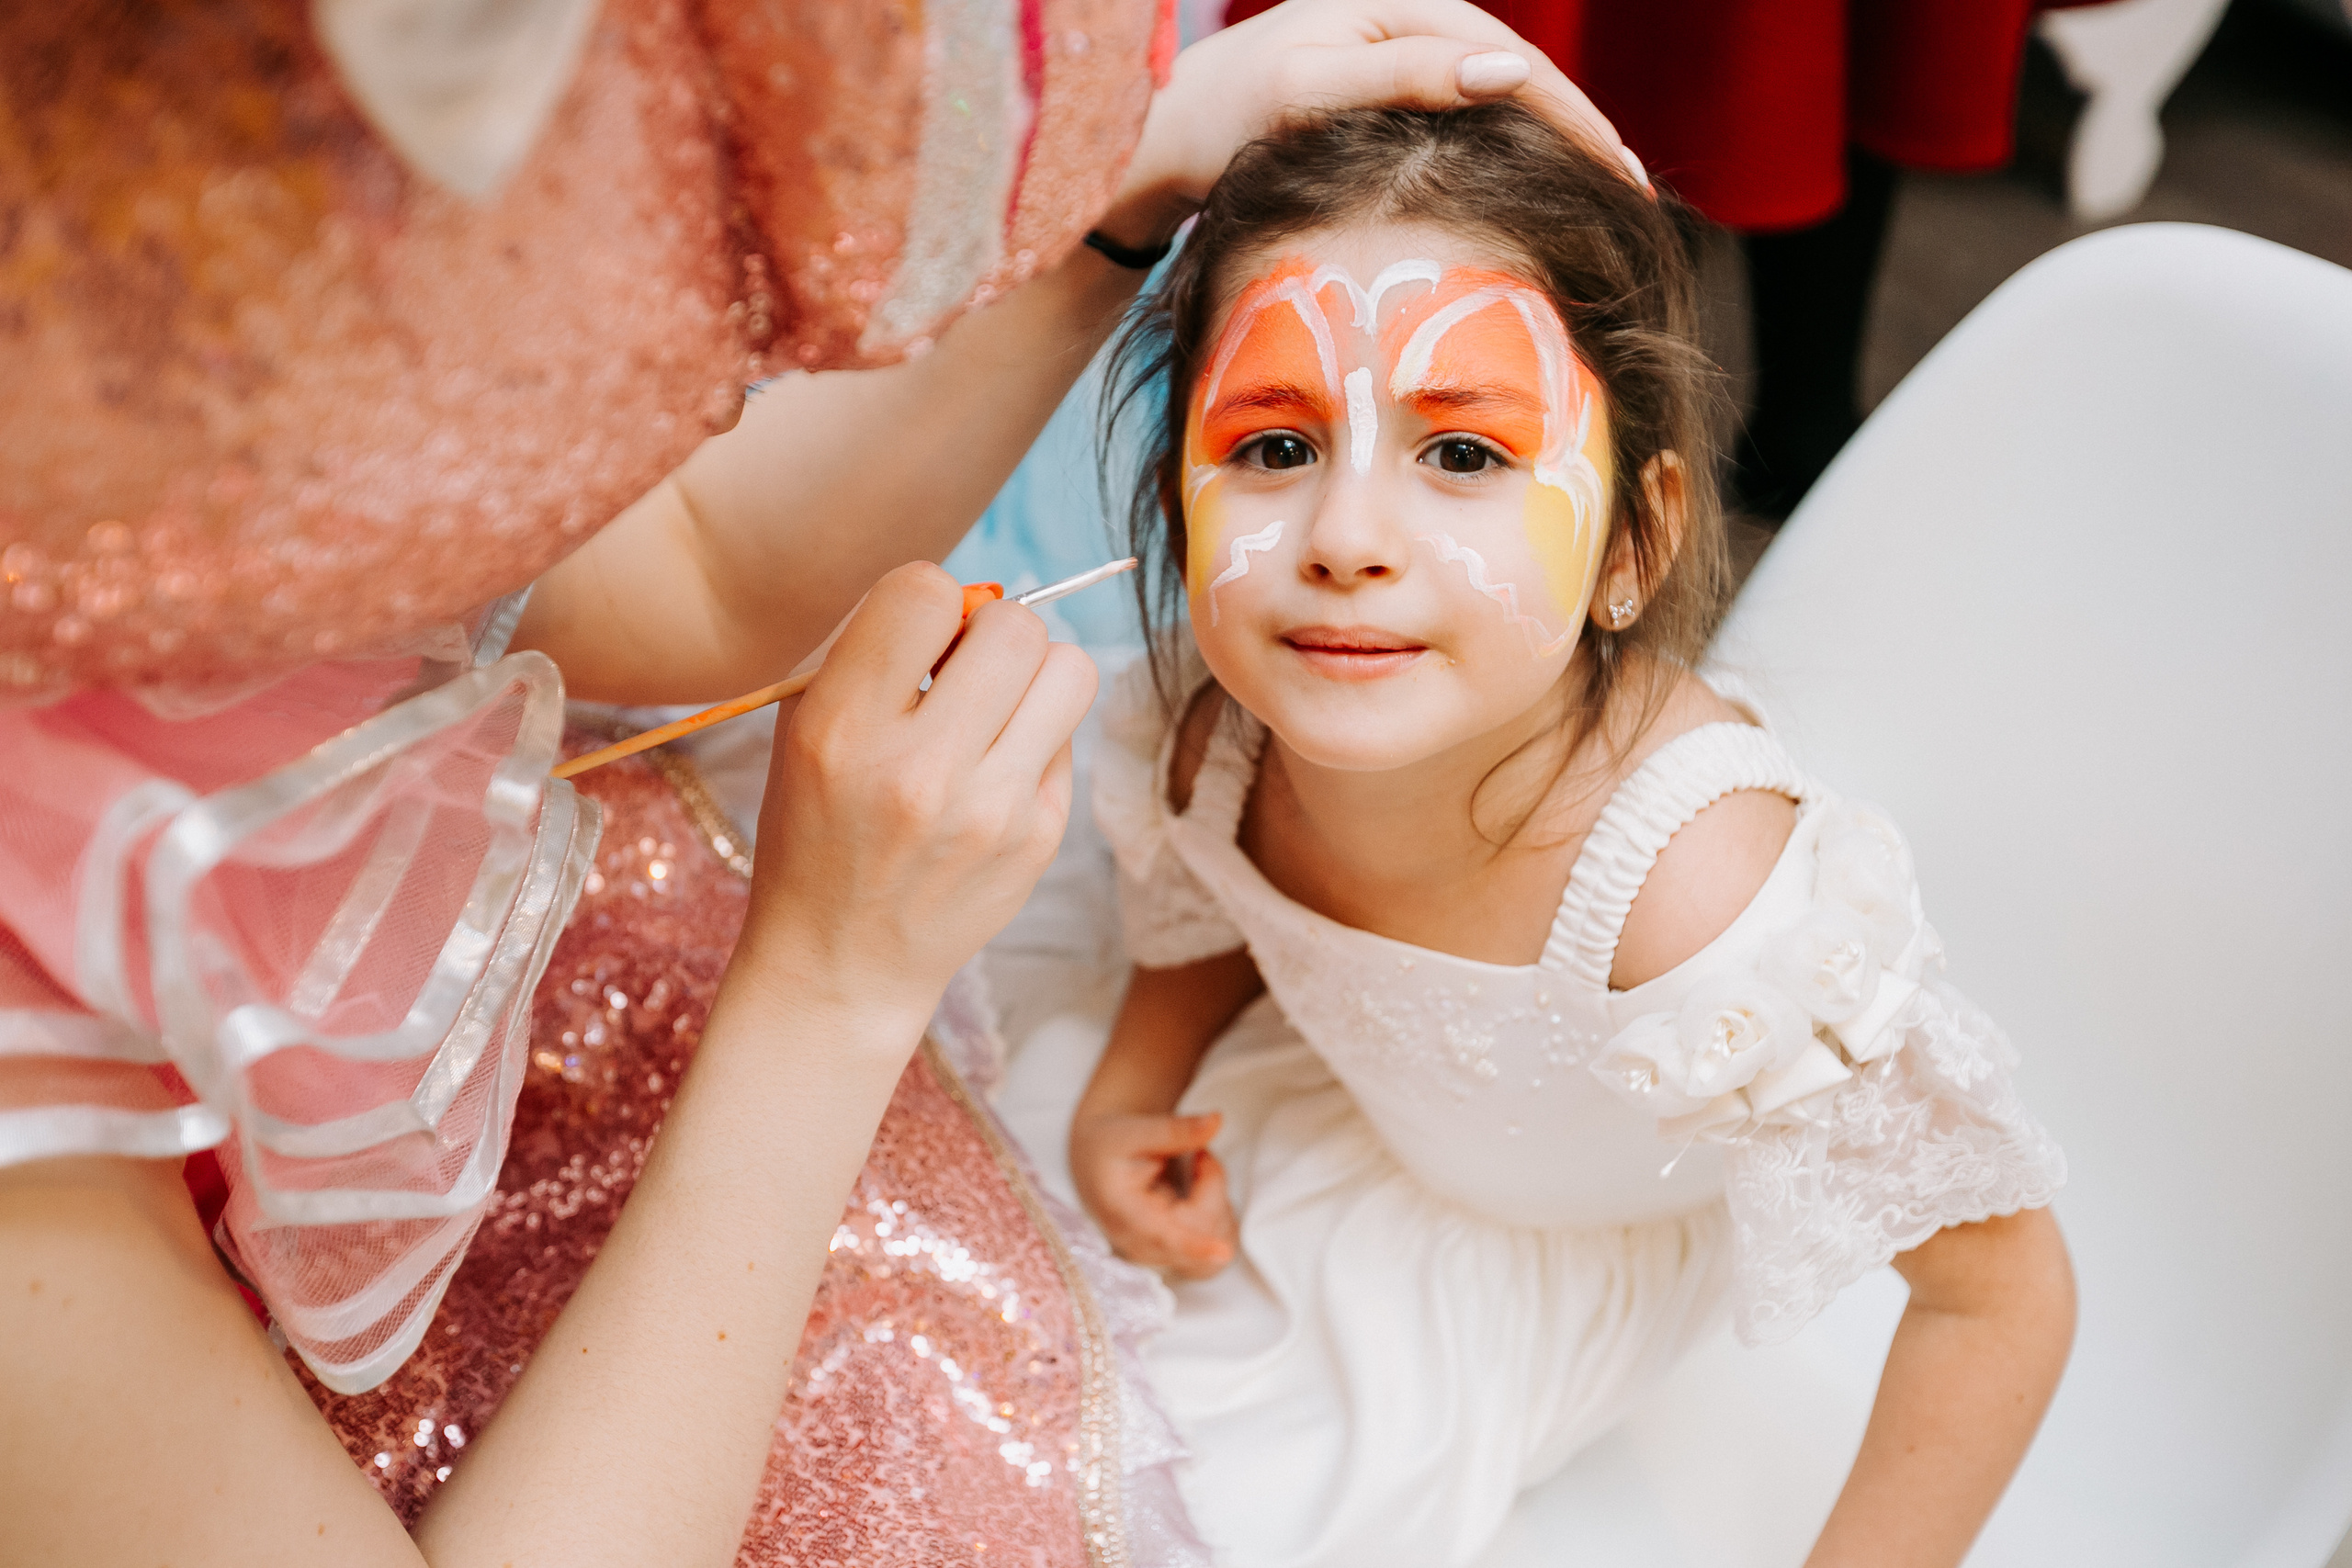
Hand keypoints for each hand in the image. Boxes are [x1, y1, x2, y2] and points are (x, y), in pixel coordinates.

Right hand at [737, 562, 1097, 1029]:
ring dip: (1033, 675)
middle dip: (992, 632)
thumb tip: (969, 595)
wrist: (840, 960)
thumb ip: (873, 649)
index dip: (929, 598)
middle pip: (1015, 627)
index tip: (918, 636)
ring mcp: (991, 812)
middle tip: (964, 671)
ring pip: (1069, 671)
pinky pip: (1069, 738)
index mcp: (842, 729)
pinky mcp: (1038, 841)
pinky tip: (992, 775)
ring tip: (994, 709)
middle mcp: (920, 770)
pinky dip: (1036, 740)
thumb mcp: (804, 729)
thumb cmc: (817, 827)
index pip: (924, 592)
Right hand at [1070, 1109, 1238, 1278]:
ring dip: (1220, 1199)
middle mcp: (1141, 1244)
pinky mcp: (1178, 1254)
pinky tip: (1202, 1190)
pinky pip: (1218, 1242)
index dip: (1196, 1246)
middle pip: (1201, 1229)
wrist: (1098, 1164)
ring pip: (1216, 1238)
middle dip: (1212, 1185)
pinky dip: (1221, 1212)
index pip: (1163, 1238)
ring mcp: (1161, 1254)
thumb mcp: (1134, 1130)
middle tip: (1200, 1153)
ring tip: (1197, 1169)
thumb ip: (1175, 1129)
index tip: (1223, 1252)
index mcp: (1123, 1214)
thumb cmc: (1110, 1147)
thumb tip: (1216, 1121)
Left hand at [1099, 0, 1644, 246]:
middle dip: (1578, 129)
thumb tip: (1505, 73)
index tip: (1618, 172)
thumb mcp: (1310, 96)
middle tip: (1631, 193)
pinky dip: (1508, 146)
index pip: (1510, 60)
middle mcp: (1401, 14)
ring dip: (1552, 139)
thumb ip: (1405, 79)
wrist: (1163, 135)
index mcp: (1395, 3)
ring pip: (1495, 93)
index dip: (1572, 117)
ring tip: (1601, 191)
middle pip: (1514, 72)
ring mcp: (1392, 49)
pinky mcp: (1381, 86)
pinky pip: (1464, 112)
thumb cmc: (1223, 120)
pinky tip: (1535, 184)